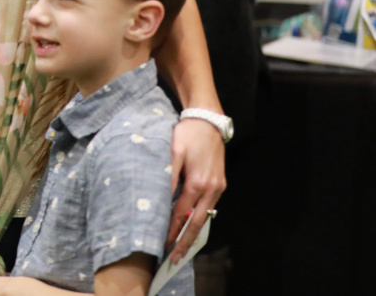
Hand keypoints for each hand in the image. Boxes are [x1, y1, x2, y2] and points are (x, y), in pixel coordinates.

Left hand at [166, 117, 225, 261]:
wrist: (208, 121)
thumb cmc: (187, 134)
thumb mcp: (173, 152)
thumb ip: (168, 175)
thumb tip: (160, 197)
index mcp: (197, 183)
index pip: (182, 213)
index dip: (172, 230)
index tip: (162, 245)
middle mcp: (211, 189)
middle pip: (197, 222)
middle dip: (185, 242)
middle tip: (174, 258)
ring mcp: (218, 188)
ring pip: (205, 217)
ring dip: (193, 233)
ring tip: (180, 248)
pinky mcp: (220, 184)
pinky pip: (209, 207)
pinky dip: (199, 219)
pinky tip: (190, 227)